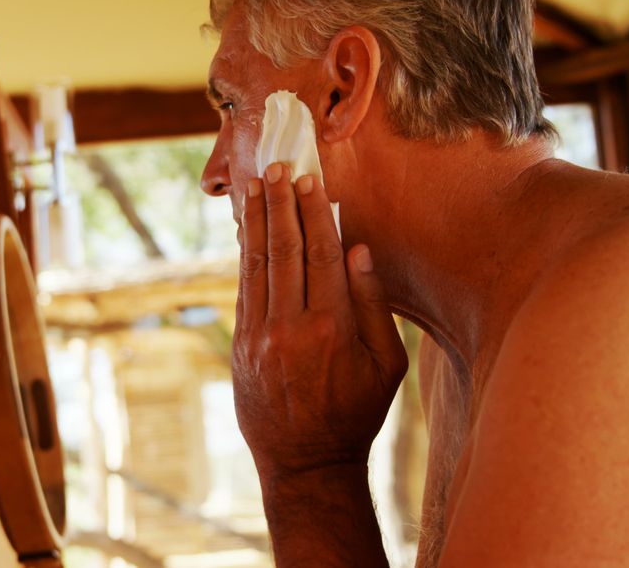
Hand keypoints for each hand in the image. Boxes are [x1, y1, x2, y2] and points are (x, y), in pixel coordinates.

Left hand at [233, 164, 407, 476]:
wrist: (306, 461)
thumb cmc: (357, 413)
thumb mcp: (387, 365)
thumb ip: (372, 305)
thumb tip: (358, 249)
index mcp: (333, 328)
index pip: (323, 253)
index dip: (316, 212)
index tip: (311, 180)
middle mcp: (291, 327)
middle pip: (286, 250)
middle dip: (282, 204)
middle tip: (279, 167)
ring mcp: (260, 336)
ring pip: (258, 265)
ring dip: (258, 221)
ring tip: (257, 185)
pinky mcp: (241, 345)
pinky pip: (243, 289)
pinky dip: (245, 255)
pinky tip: (248, 231)